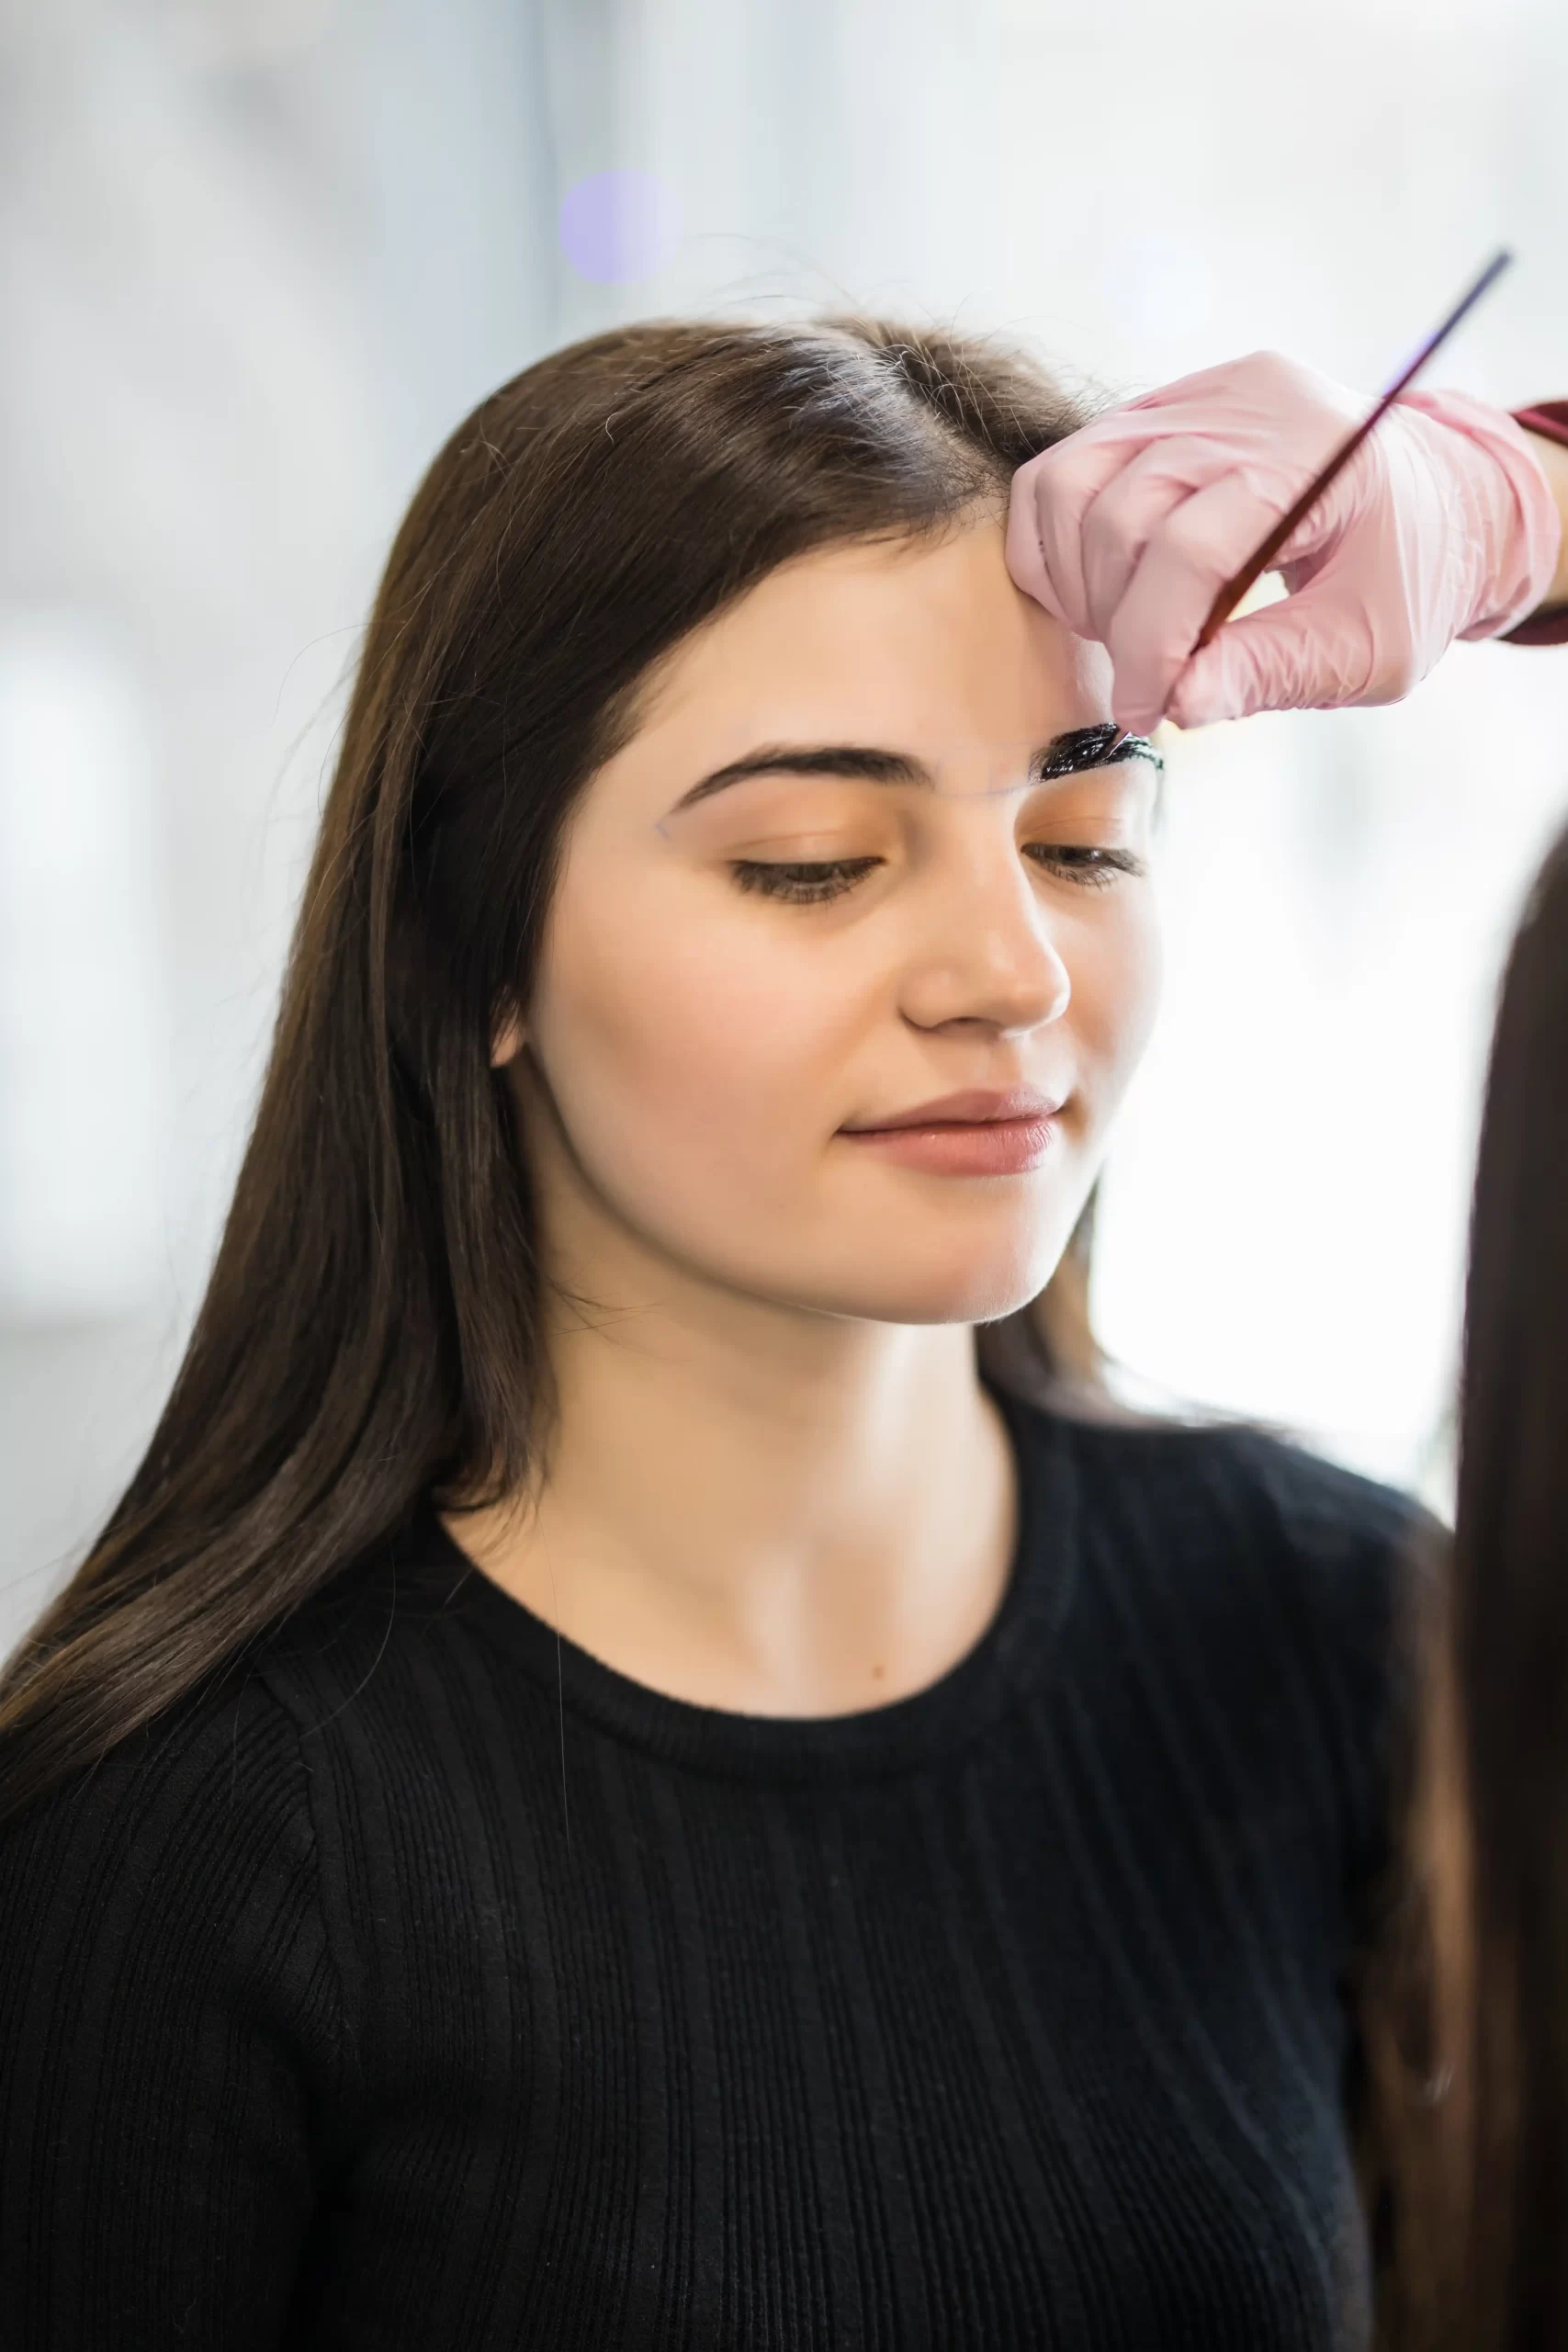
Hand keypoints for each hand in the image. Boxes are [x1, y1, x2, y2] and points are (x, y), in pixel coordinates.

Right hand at [1004, 352, 1562, 734]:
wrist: (1438, 499)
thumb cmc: (1409, 575)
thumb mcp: (1366, 647)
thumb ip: (1270, 673)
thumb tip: (1176, 704)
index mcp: (1315, 456)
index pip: (1189, 548)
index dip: (1148, 645)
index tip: (1145, 711)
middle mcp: (1247, 405)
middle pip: (1120, 514)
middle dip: (1114, 621)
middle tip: (1145, 680)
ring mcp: (1197, 395)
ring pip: (1071, 482)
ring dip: (1075, 581)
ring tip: (1119, 632)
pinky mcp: (1162, 407)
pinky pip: (1067, 468)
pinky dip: (1056, 543)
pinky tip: (1098, 592)